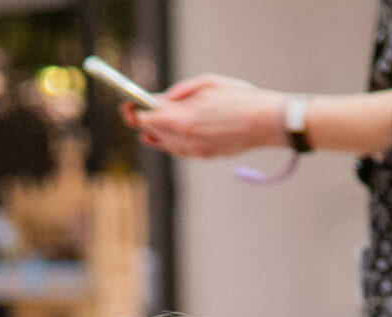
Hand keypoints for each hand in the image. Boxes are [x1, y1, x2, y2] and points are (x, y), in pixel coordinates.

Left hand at [129, 75, 288, 158]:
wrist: (264, 122)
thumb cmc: (238, 97)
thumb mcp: (205, 84)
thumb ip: (178, 93)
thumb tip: (160, 100)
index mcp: (181, 119)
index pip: (146, 117)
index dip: (133, 111)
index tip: (128, 104)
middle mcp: (184, 139)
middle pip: (152, 132)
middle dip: (143, 121)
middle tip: (134, 112)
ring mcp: (194, 150)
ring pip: (164, 144)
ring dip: (155, 134)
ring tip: (148, 127)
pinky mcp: (204, 156)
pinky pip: (179, 151)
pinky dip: (170, 143)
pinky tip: (166, 138)